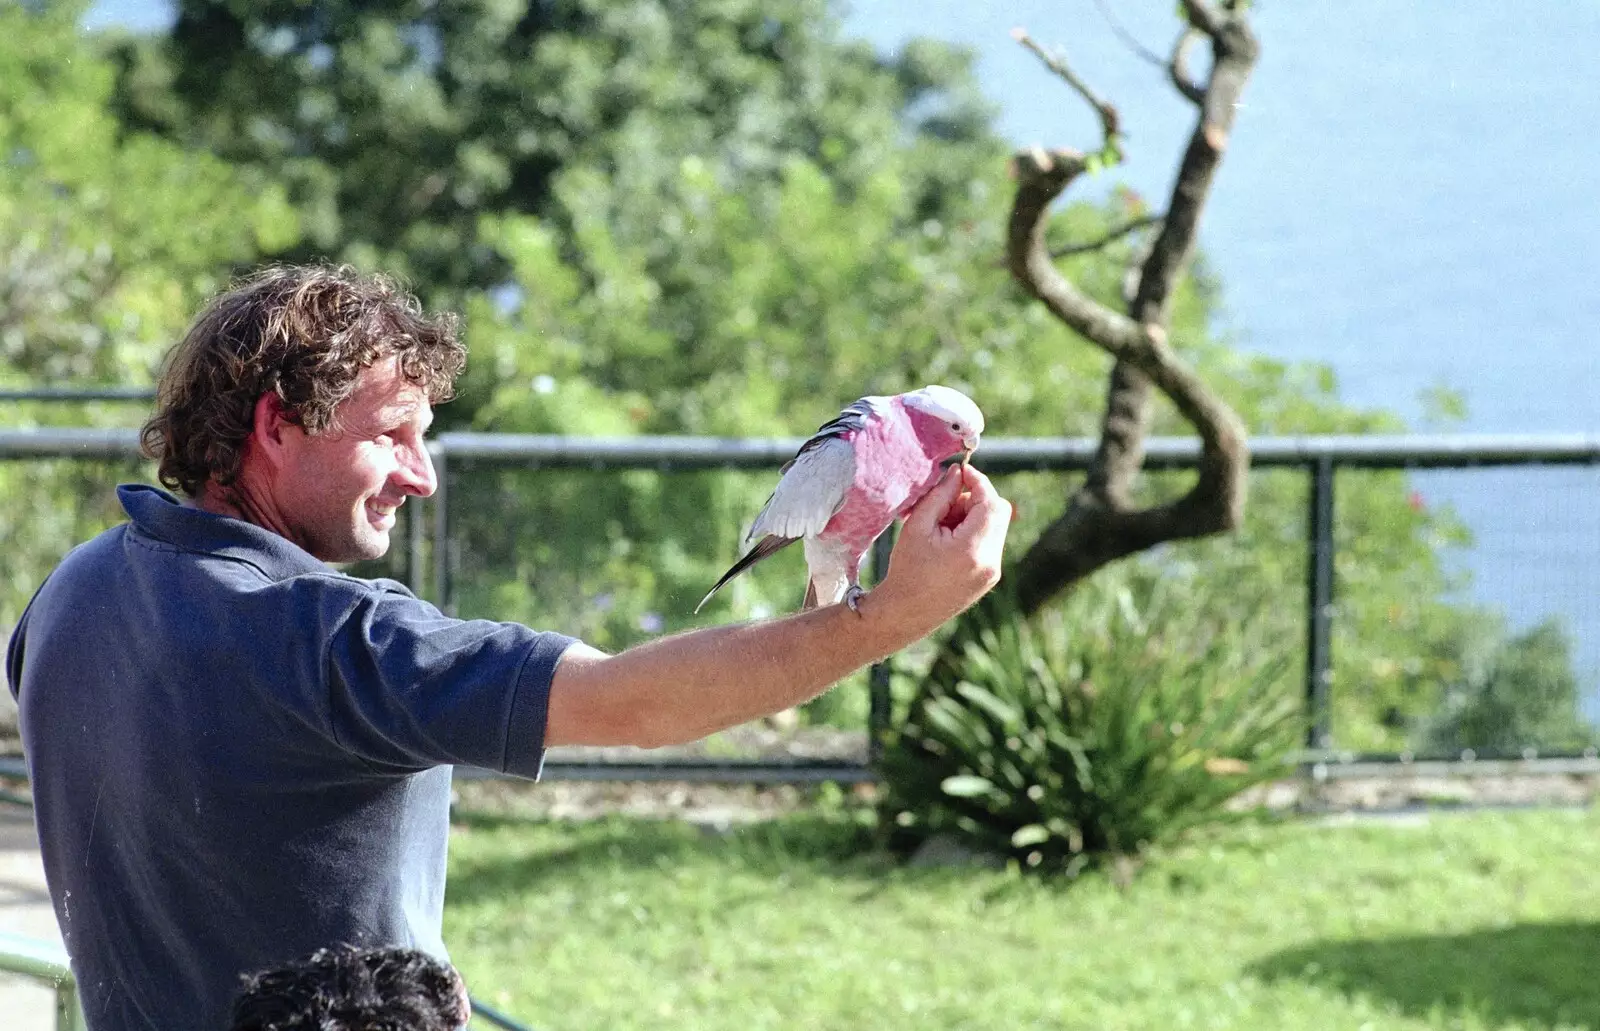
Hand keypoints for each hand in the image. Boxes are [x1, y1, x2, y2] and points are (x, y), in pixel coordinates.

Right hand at [871, 464, 1011, 637]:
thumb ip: (941, 495)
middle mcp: (990, 561)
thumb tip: (957, 473)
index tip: (961, 470)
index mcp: (972, 548)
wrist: (905, 613)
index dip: (978, 481)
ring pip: (996, 526)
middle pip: (999, 512)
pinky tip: (949, 541)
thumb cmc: (906, 569)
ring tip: (943, 526)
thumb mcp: (918, 526)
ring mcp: (993, 572)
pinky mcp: (989, 578)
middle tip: (946, 502)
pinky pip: (990, 542)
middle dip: (976, 498)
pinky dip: (975, 532)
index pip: (991, 501)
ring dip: (974, 515)